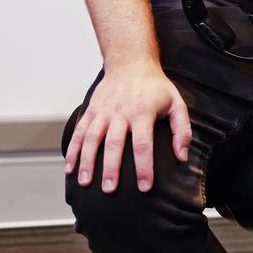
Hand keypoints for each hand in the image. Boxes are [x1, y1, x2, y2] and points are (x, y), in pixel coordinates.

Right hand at [63, 65, 191, 193]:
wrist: (131, 61)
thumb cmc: (155, 86)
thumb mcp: (176, 102)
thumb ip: (182, 130)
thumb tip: (182, 156)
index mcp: (143, 111)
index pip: (143, 143)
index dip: (144, 167)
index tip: (144, 187)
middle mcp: (121, 111)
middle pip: (114, 143)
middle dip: (111, 168)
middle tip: (109, 190)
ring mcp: (103, 110)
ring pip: (92, 137)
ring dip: (87, 161)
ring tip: (85, 182)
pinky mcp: (91, 109)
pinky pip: (79, 131)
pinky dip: (72, 149)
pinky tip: (70, 167)